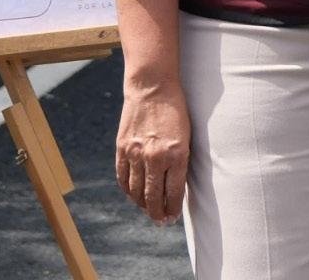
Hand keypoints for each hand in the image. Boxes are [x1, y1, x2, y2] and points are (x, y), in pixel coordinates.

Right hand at [115, 80, 189, 224]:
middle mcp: (155, 157)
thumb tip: (174, 189)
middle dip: (157, 214)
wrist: (152, 86)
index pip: (173, 194)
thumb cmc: (175, 111)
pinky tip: (133, 194)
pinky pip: (122, 177)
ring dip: (142, 204)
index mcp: (176, 155)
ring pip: (135, 191)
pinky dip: (127, 190)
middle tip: (161, 220)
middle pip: (153, 198)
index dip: (172, 209)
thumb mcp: (186, 137)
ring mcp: (136, 153)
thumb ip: (180, 163)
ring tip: (148, 208)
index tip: (172, 217)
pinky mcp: (122, 147)